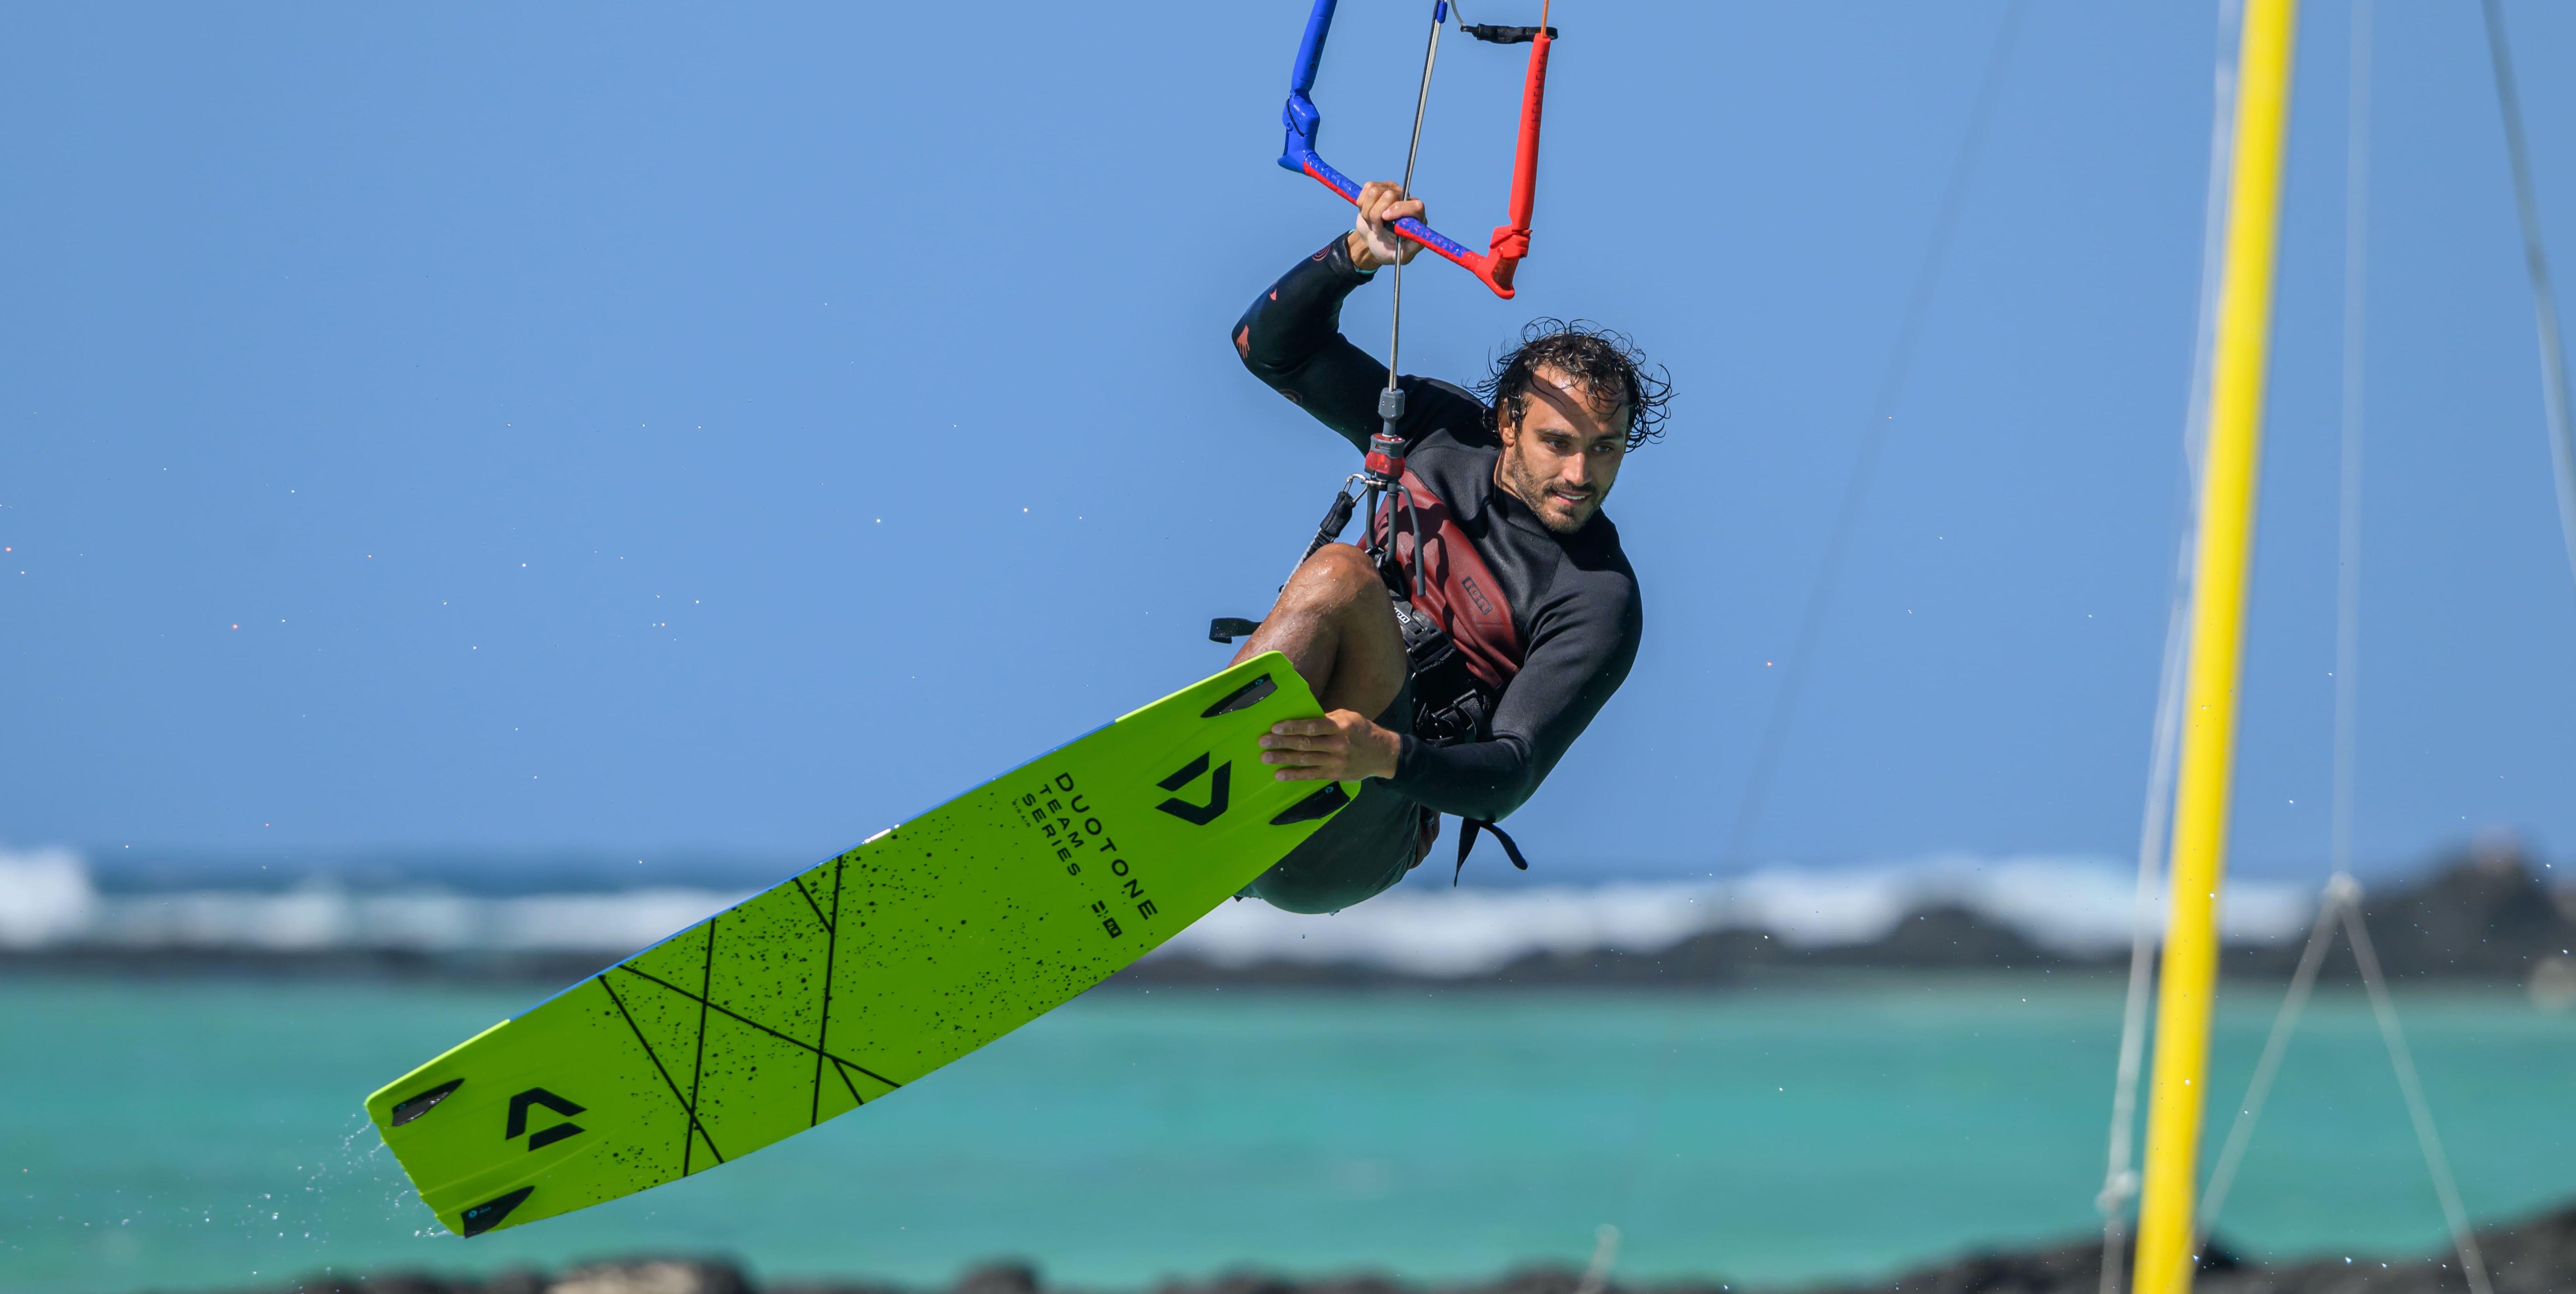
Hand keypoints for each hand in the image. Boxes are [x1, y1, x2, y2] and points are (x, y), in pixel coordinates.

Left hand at [1260, 709, 1400, 781]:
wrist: (1382, 754)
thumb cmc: (1362, 731)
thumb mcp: (1348, 717)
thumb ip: (1326, 718)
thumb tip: (1301, 718)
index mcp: (1340, 726)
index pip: (1313, 726)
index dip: (1293, 727)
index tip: (1275, 727)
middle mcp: (1338, 745)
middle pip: (1305, 744)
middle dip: (1282, 743)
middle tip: (1263, 742)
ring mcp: (1336, 762)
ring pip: (1305, 760)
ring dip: (1283, 759)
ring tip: (1266, 758)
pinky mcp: (1334, 775)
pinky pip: (1311, 775)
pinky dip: (1294, 775)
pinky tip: (1279, 774)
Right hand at [1344, 181, 1426, 271]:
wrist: (1373, 242)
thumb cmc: (1389, 249)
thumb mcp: (1402, 255)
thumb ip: (1413, 247)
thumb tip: (1418, 236)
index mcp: (1416, 215)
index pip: (1415, 206)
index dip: (1399, 209)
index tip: (1385, 218)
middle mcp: (1406, 199)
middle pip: (1389, 195)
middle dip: (1376, 215)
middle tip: (1377, 229)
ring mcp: (1391, 190)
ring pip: (1374, 191)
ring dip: (1367, 211)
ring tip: (1372, 222)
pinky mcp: (1378, 187)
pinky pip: (1367, 187)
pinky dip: (1362, 202)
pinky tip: (1367, 212)